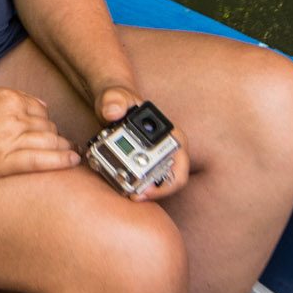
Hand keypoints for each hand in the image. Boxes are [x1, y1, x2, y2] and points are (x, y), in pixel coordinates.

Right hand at [0, 86, 77, 179]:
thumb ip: (12, 97)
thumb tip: (39, 104)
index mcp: (10, 99)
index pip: (43, 111)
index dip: (47, 124)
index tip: (50, 133)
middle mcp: (14, 116)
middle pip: (48, 127)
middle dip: (55, 137)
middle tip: (60, 147)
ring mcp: (10, 138)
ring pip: (50, 142)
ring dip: (61, 149)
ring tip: (69, 156)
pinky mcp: (4, 160)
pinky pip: (41, 160)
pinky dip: (61, 161)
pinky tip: (72, 161)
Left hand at [92, 82, 191, 201]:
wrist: (112, 104)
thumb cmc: (118, 100)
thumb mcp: (114, 97)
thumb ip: (113, 100)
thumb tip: (113, 112)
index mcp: (173, 136)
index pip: (180, 169)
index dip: (166, 185)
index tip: (145, 189)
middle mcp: (170, 150)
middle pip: (170, 183)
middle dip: (153, 192)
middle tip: (133, 196)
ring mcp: (158, 159)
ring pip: (158, 186)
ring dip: (144, 192)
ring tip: (126, 193)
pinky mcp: (145, 165)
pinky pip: (145, 183)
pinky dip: (135, 187)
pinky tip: (121, 187)